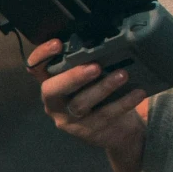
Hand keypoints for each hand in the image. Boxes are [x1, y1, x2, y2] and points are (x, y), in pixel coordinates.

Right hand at [27, 39, 147, 164]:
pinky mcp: (88, 132)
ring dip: (103, 87)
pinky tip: (137, 93)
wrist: (117, 131)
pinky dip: (123, 102)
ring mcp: (69, 120)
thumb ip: (87, 63)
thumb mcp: (90, 79)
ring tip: (122, 75)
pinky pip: (105, 115)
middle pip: (52, 90)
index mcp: (51, 83)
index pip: (35, 68)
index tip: (57, 43)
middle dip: (72, 77)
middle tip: (94, 66)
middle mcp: (54, 103)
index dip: (41, 55)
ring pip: (81, 104)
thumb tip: (104, 39)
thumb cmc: (101, 95)